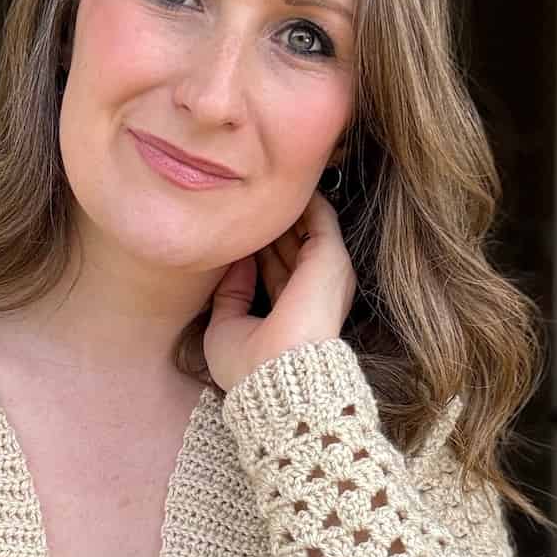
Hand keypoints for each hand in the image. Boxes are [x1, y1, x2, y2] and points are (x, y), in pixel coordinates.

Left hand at [203, 187, 357, 392]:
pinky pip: (321, 217)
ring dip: (286, 207)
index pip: (274, 268)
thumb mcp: (227, 328)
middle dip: (269, 223)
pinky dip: (306, 199)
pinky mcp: (330, 259)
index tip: (234, 226)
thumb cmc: (249, 366)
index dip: (255, 247)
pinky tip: (287, 180)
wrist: (275, 377)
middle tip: (244, 197)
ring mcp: (324, 275)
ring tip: (263, 180)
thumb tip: (236, 262)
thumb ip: (231, 293)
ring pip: (305, 228)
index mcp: (289, 311)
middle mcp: (310, 292)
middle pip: (290, 246)